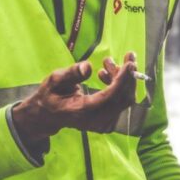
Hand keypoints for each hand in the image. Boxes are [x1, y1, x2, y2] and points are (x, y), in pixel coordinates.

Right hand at [10, 52, 137, 148]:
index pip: (110, 96)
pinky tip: (105, 74)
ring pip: (124, 99)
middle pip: (123, 98)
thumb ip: (71, 74)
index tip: (130, 63)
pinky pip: (120, 102)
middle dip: (128, 76)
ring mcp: (103, 123)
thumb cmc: (50, 95)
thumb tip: (88, 66)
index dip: (123, 79)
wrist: (48, 115)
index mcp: (83, 111)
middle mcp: (96, 120)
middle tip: (127, 56)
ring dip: (122, 79)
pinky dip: (118, 86)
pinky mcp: (107, 122)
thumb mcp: (54, 81)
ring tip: (107, 63)